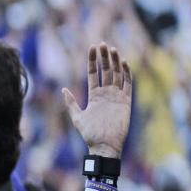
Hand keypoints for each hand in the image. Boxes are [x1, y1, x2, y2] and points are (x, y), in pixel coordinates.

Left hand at [62, 43, 132, 157]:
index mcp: (94, 95)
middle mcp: (106, 93)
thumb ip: (71, 103)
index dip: (93, 60)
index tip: (92, 48)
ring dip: (115, 62)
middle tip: (103, 44)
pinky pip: (128, 84)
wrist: (104, 146)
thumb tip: (63, 89)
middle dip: (104, 57)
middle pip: (106, 71)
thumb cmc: (90, 134)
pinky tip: (124, 62)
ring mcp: (116, 96)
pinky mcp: (126, 102)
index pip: (94, 73)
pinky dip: (127, 73)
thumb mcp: (77, 117)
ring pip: (117, 74)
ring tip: (113, 49)